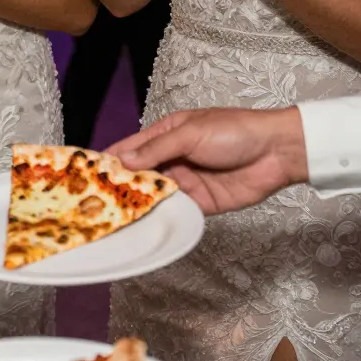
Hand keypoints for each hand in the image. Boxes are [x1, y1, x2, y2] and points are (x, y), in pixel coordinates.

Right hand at [106, 106, 306, 213]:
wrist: (278, 152)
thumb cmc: (235, 131)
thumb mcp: (191, 134)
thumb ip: (157, 149)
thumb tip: (123, 161)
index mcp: (166, 135)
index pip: (130, 149)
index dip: (107, 160)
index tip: (83, 175)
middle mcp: (172, 159)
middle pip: (138, 176)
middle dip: (117, 188)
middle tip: (90, 205)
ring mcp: (185, 183)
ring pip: (153, 197)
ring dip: (136, 206)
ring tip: (109, 220)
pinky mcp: (200, 204)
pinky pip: (175, 212)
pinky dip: (160, 219)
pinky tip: (141, 228)